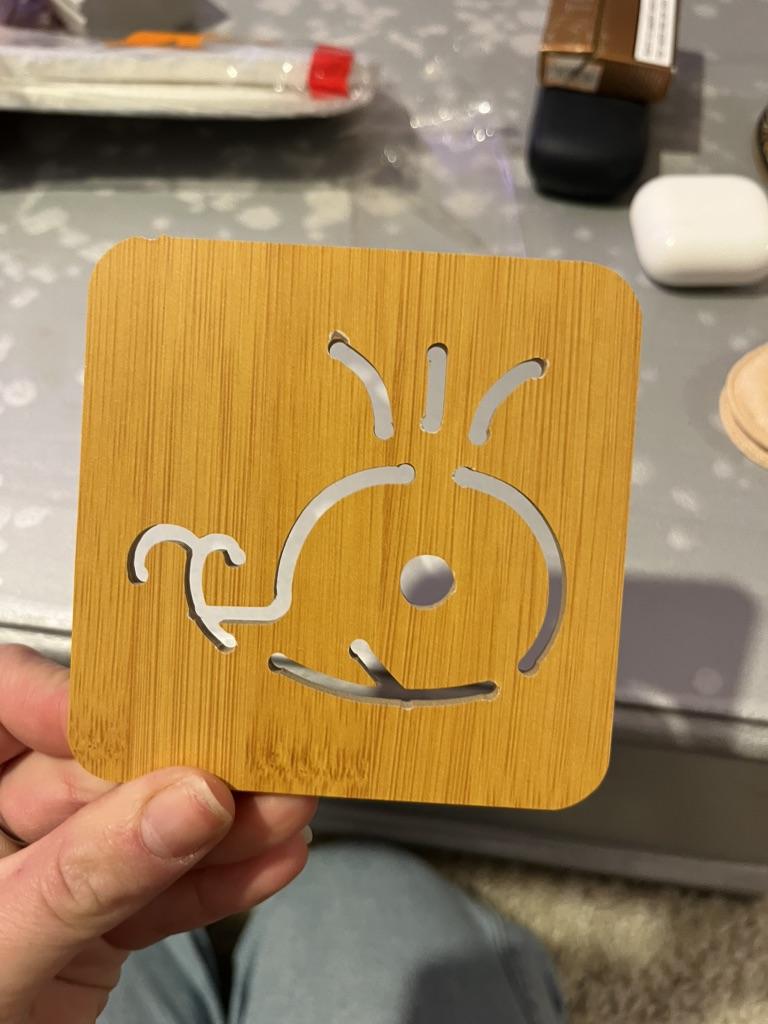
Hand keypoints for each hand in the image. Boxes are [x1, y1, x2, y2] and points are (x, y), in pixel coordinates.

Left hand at [0, 644, 315, 1023]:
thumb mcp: (0, 948)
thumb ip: (87, 875)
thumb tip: (184, 801)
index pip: (0, 704)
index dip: (67, 697)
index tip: (140, 714)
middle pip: (93, 768)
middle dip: (180, 768)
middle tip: (250, 759)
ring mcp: (47, 877)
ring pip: (140, 831)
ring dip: (220, 827)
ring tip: (280, 812)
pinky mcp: (92, 926)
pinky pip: (157, 894)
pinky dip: (215, 886)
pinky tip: (265, 864)